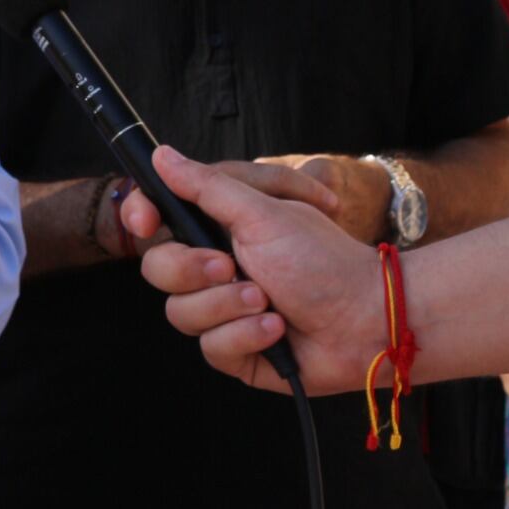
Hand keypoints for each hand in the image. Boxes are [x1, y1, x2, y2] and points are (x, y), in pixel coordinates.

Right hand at [130, 144, 379, 394]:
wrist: (367, 319)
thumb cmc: (324, 259)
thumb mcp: (263, 214)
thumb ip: (207, 187)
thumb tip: (162, 156)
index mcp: (217, 230)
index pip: (156, 220)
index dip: (140, 217)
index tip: (145, 223)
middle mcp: (214, 270)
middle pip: (158, 270)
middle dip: (190, 271)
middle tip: (229, 267)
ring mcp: (222, 312)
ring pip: (180, 314)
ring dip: (226, 307)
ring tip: (267, 302)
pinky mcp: (236, 352)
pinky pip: (211, 348)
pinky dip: (245, 336)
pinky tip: (277, 330)